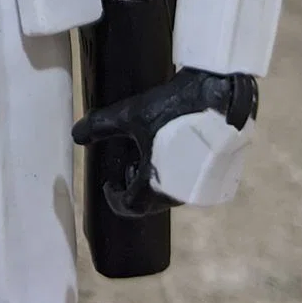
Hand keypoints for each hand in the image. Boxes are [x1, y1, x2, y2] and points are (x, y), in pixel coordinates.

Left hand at [73, 66, 258, 213]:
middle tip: (130, 161)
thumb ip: (100, 126)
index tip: (109, 183)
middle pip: (151, 202)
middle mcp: (181, 195)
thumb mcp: (130, 114)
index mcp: (156, 188)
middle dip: (135, 185)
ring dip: (157, 179)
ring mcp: (204, 186)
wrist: (224, 95)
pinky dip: (178, 174)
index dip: (114, 196)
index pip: (128, 207)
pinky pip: (191, 183)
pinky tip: (176, 148)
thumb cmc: (174, 109)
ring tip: (151, 151)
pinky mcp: (221, 174)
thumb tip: (77, 135)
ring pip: (173, 193)